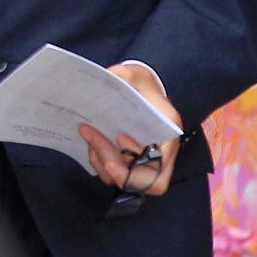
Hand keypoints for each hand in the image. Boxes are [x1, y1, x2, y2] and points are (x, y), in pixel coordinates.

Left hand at [79, 64, 181, 196]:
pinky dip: (99, 161)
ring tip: (88, 135)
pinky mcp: (129, 163)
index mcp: (168, 136)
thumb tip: (106, 80)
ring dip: (102, 162)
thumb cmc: (140, 82)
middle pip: (142, 182)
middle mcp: (160, 155)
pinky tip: (90, 140)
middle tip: (92, 139)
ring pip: (124, 181)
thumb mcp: (134, 74)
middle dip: (114, 166)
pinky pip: (114, 174)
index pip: (159, 167)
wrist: (140, 87)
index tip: (120, 137)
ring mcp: (145, 162)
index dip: (138, 162)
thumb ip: (123, 76)